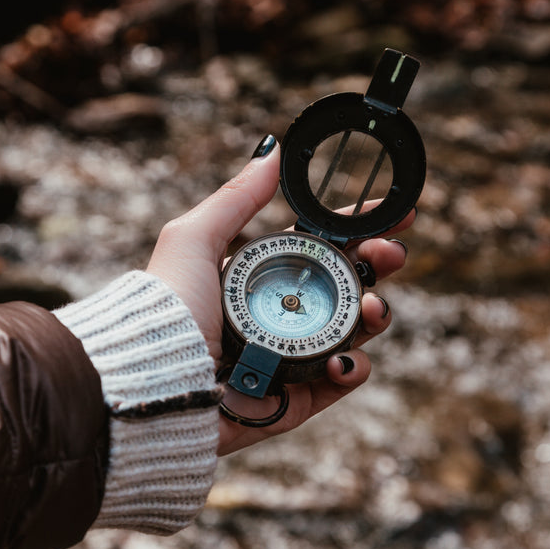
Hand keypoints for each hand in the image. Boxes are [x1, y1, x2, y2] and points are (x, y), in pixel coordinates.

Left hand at [145, 135, 412, 454]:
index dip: (360, 230)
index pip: (324, 247)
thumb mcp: (196, 238)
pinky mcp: (292, 399)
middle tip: (390, 255)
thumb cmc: (168, 305)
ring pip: (353, 333)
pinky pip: (337, 383)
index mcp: (261, 275)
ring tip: (374, 308)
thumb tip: (271, 149)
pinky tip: (344, 361)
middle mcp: (280, 314)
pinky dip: (353, 370)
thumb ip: (238, 198)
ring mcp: (290, 357)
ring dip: (374, 315)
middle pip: (348, 286)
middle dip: (378, 266)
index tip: (396, 213)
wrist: (153, 379)